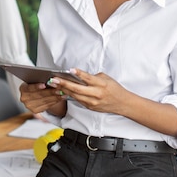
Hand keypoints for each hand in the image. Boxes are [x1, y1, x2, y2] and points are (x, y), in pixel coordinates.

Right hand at [19, 82, 66, 116]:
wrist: (35, 93)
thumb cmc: (37, 84)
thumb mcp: (36, 80)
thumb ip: (41, 79)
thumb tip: (51, 79)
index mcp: (23, 88)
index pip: (29, 88)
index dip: (36, 86)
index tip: (44, 84)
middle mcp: (24, 98)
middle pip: (38, 95)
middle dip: (50, 92)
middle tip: (59, 88)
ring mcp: (29, 106)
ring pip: (44, 101)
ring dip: (55, 97)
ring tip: (62, 93)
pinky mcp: (35, 111)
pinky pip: (47, 106)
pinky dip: (55, 101)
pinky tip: (60, 98)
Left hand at [48, 69, 176, 135]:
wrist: (122, 103)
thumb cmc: (114, 88)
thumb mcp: (106, 78)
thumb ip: (92, 77)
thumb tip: (79, 75)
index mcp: (101, 84)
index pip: (88, 78)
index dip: (79, 74)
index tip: (70, 70)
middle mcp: (96, 94)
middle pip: (78, 89)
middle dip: (64, 84)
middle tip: (54, 79)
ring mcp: (92, 102)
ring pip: (75, 96)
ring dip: (63, 90)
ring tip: (54, 84)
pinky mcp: (90, 107)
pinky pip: (78, 100)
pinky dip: (69, 95)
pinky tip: (62, 90)